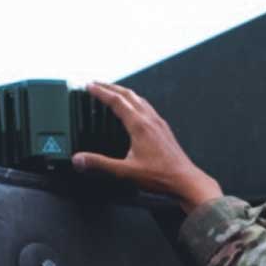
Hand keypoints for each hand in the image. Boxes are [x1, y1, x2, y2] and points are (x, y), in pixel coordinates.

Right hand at [72, 82, 222, 212]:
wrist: (185, 180)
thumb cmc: (161, 176)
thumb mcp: (125, 171)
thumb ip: (101, 164)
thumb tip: (79, 159)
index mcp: (140, 125)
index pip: (116, 101)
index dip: (100, 92)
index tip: (89, 86)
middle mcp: (151, 120)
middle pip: (128, 95)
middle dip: (111, 87)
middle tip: (98, 84)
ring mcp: (160, 124)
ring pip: (140, 100)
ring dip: (125, 93)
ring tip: (115, 92)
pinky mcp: (165, 131)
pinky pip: (149, 109)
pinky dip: (137, 103)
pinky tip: (137, 111)